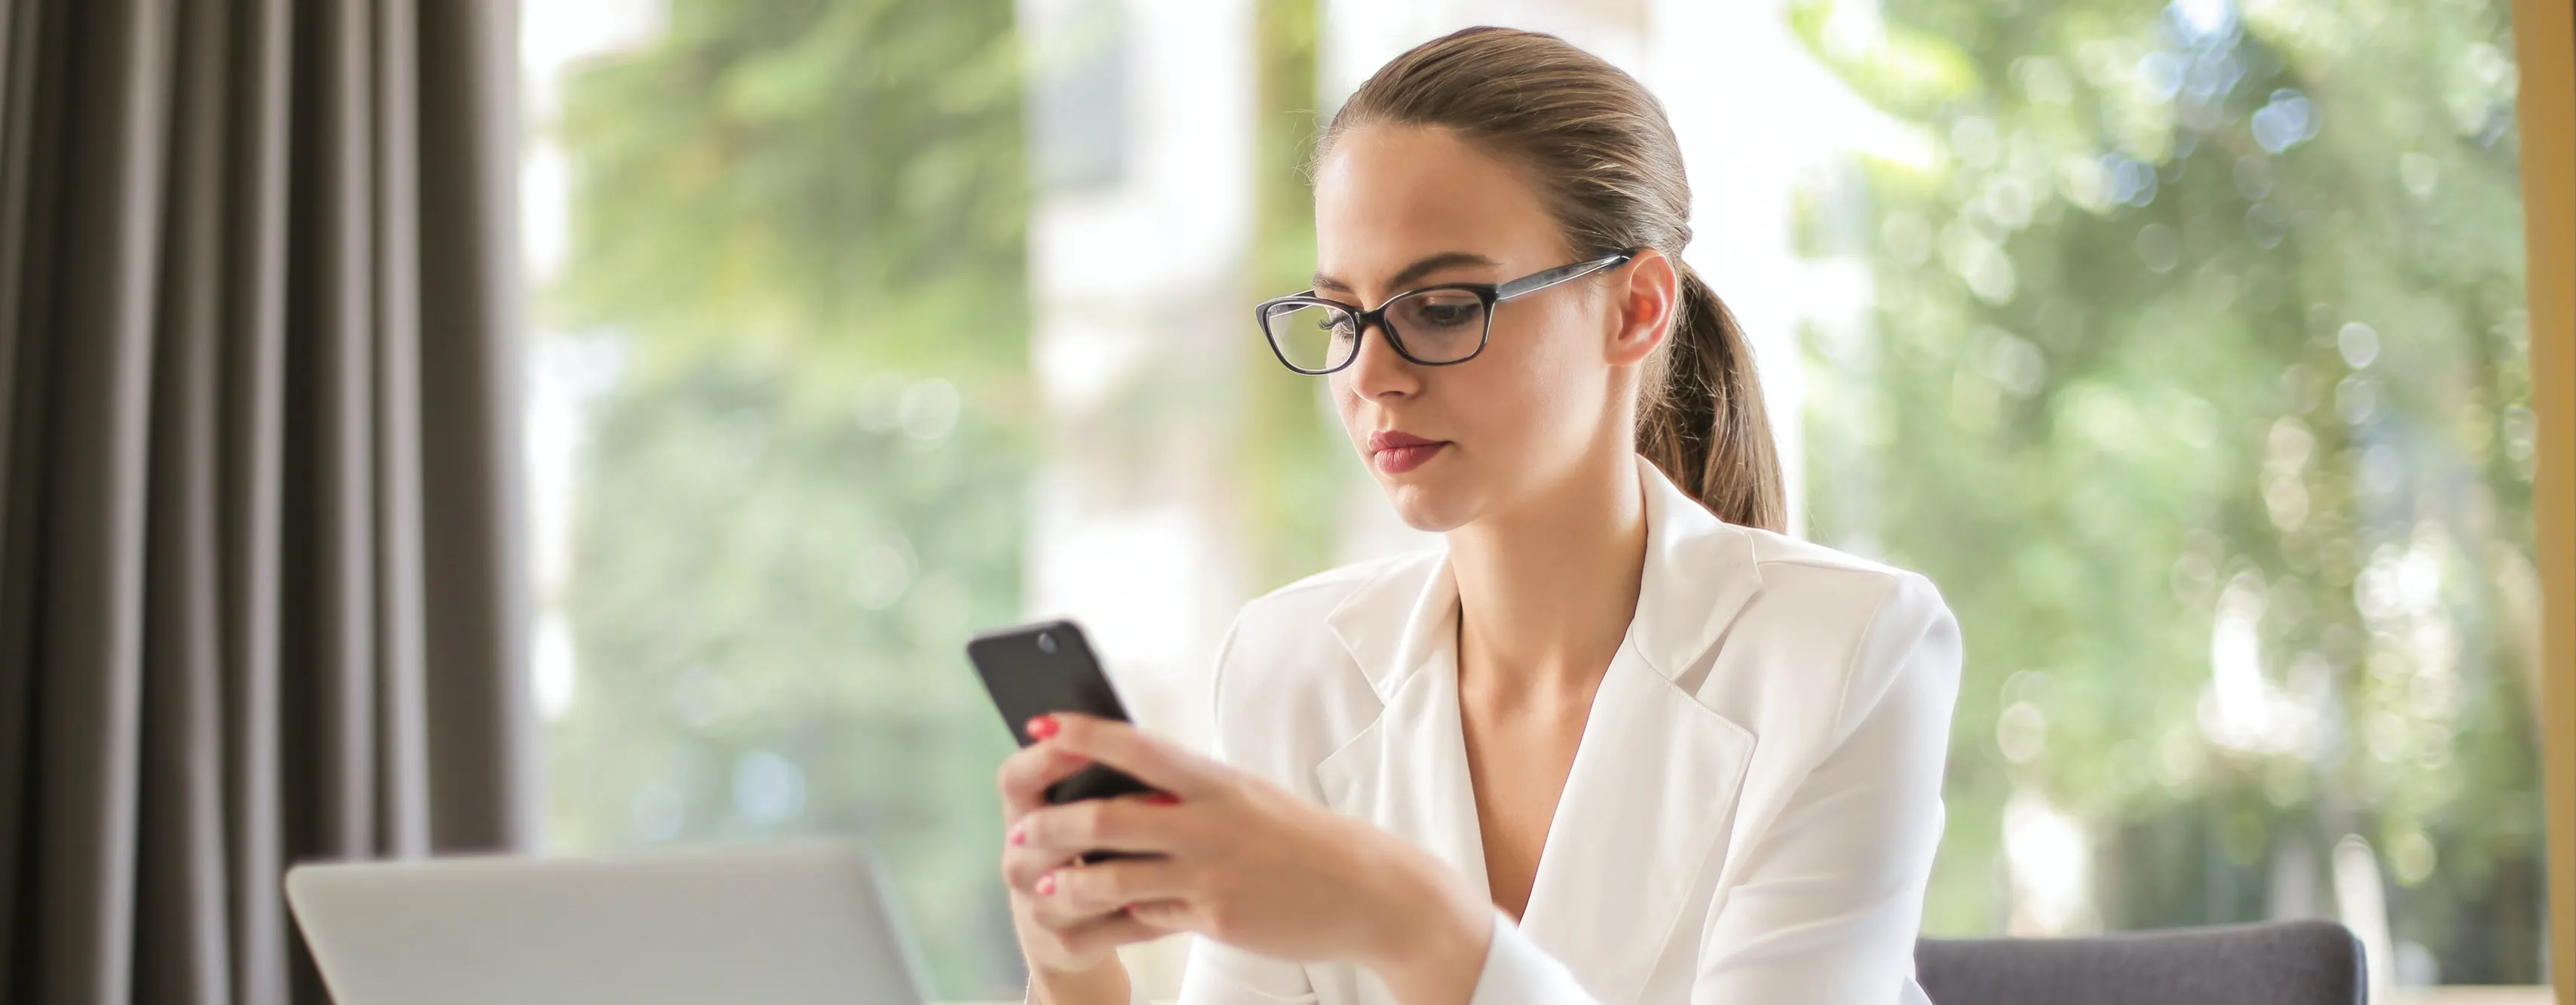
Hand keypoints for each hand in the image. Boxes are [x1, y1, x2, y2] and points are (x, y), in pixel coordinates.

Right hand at [996, 728, 1170, 981]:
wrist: (1070, 929)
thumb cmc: (1086, 850)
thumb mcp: (1078, 809)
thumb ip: (1094, 779)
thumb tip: (1133, 736)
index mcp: (1021, 814)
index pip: (1014, 777)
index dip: (1047, 757)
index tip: (1091, 744)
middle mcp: (1018, 859)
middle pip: (1049, 830)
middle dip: (1102, 815)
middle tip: (1161, 799)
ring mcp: (1037, 905)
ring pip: (1084, 882)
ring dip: (1133, 866)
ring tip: (1178, 849)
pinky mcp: (1066, 942)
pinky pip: (1112, 924)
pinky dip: (1150, 911)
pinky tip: (1182, 897)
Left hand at [1008, 714, 1494, 1002]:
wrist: (1371, 891)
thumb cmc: (1300, 840)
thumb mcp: (1248, 800)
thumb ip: (1192, 798)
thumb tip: (1129, 798)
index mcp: (1216, 779)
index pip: (1136, 746)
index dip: (1082, 733)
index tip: (1037, 724)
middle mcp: (1209, 820)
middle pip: (1108, 815)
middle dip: (1054, 823)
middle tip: (1021, 829)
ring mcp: (1211, 870)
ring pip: (1114, 875)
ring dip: (1069, 882)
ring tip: (1043, 886)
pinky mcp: (1216, 916)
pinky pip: (1149, 915)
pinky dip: (1117, 915)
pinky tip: (1095, 917)